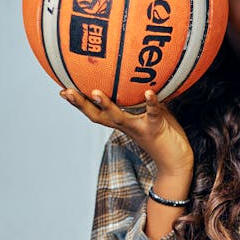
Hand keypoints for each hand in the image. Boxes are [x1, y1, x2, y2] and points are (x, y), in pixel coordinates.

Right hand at [59, 87, 193, 182]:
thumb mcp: (150, 114)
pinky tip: (148, 91)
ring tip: (94, 92)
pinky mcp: (156, 129)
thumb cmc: (164, 136)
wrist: (177, 163)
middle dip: (81, 104)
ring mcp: (140, 128)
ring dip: (106, 105)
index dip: (80, 103)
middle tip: (66, 92)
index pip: (96, 112)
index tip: (63, 91)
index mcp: (122, 123)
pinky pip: (152, 113)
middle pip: (98, 116)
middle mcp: (126, 126)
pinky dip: (151, 102)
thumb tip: (142, 76)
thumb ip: (144, 100)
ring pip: (118, 117)